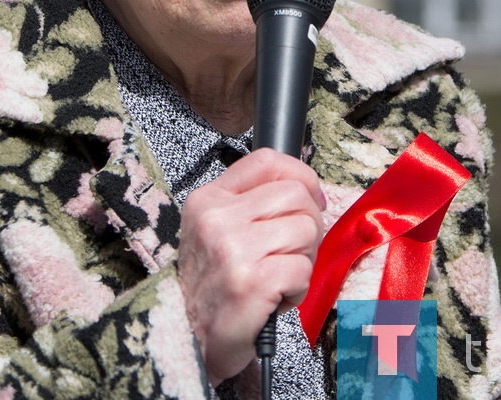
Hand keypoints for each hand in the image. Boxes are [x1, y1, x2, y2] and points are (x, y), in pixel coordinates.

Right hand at [177, 148, 324, 384]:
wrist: (190, 340)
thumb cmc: (214, 286)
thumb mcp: (218, 230)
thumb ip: (253, 203)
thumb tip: (309, 190)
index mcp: (209, 199)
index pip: (267, 161)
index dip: (301, 175)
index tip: (311, 198)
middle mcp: (216, 218)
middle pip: (295, 194)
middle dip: (308, 224)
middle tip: (292, 251)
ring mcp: (232, 249)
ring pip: (305, 230)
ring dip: (303, 259)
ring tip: (279, 277)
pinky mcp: (250, 282)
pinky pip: (302, 268)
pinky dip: (299, 288)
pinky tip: (276, 297)